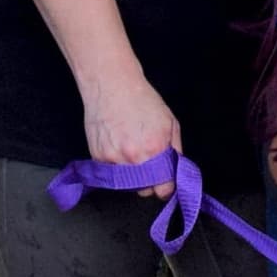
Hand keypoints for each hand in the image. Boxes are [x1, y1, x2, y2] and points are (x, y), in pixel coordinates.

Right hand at [81, 76, 182, 197]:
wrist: (112, 85)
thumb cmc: (142, 100)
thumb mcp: (170, 123)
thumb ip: (175, 153)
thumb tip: (177, 174)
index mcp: (155, 150)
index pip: (163, 189)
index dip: (166, 187)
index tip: (165, 184)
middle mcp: (134, 158)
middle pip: (144, 191)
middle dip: (149, 182)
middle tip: (148, 164)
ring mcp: (114, 159)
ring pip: (126, 185)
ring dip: (132, 176)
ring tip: (132, 152)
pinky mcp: (98, 157)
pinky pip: (110, 174)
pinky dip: (116, 167)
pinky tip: (119, 147)